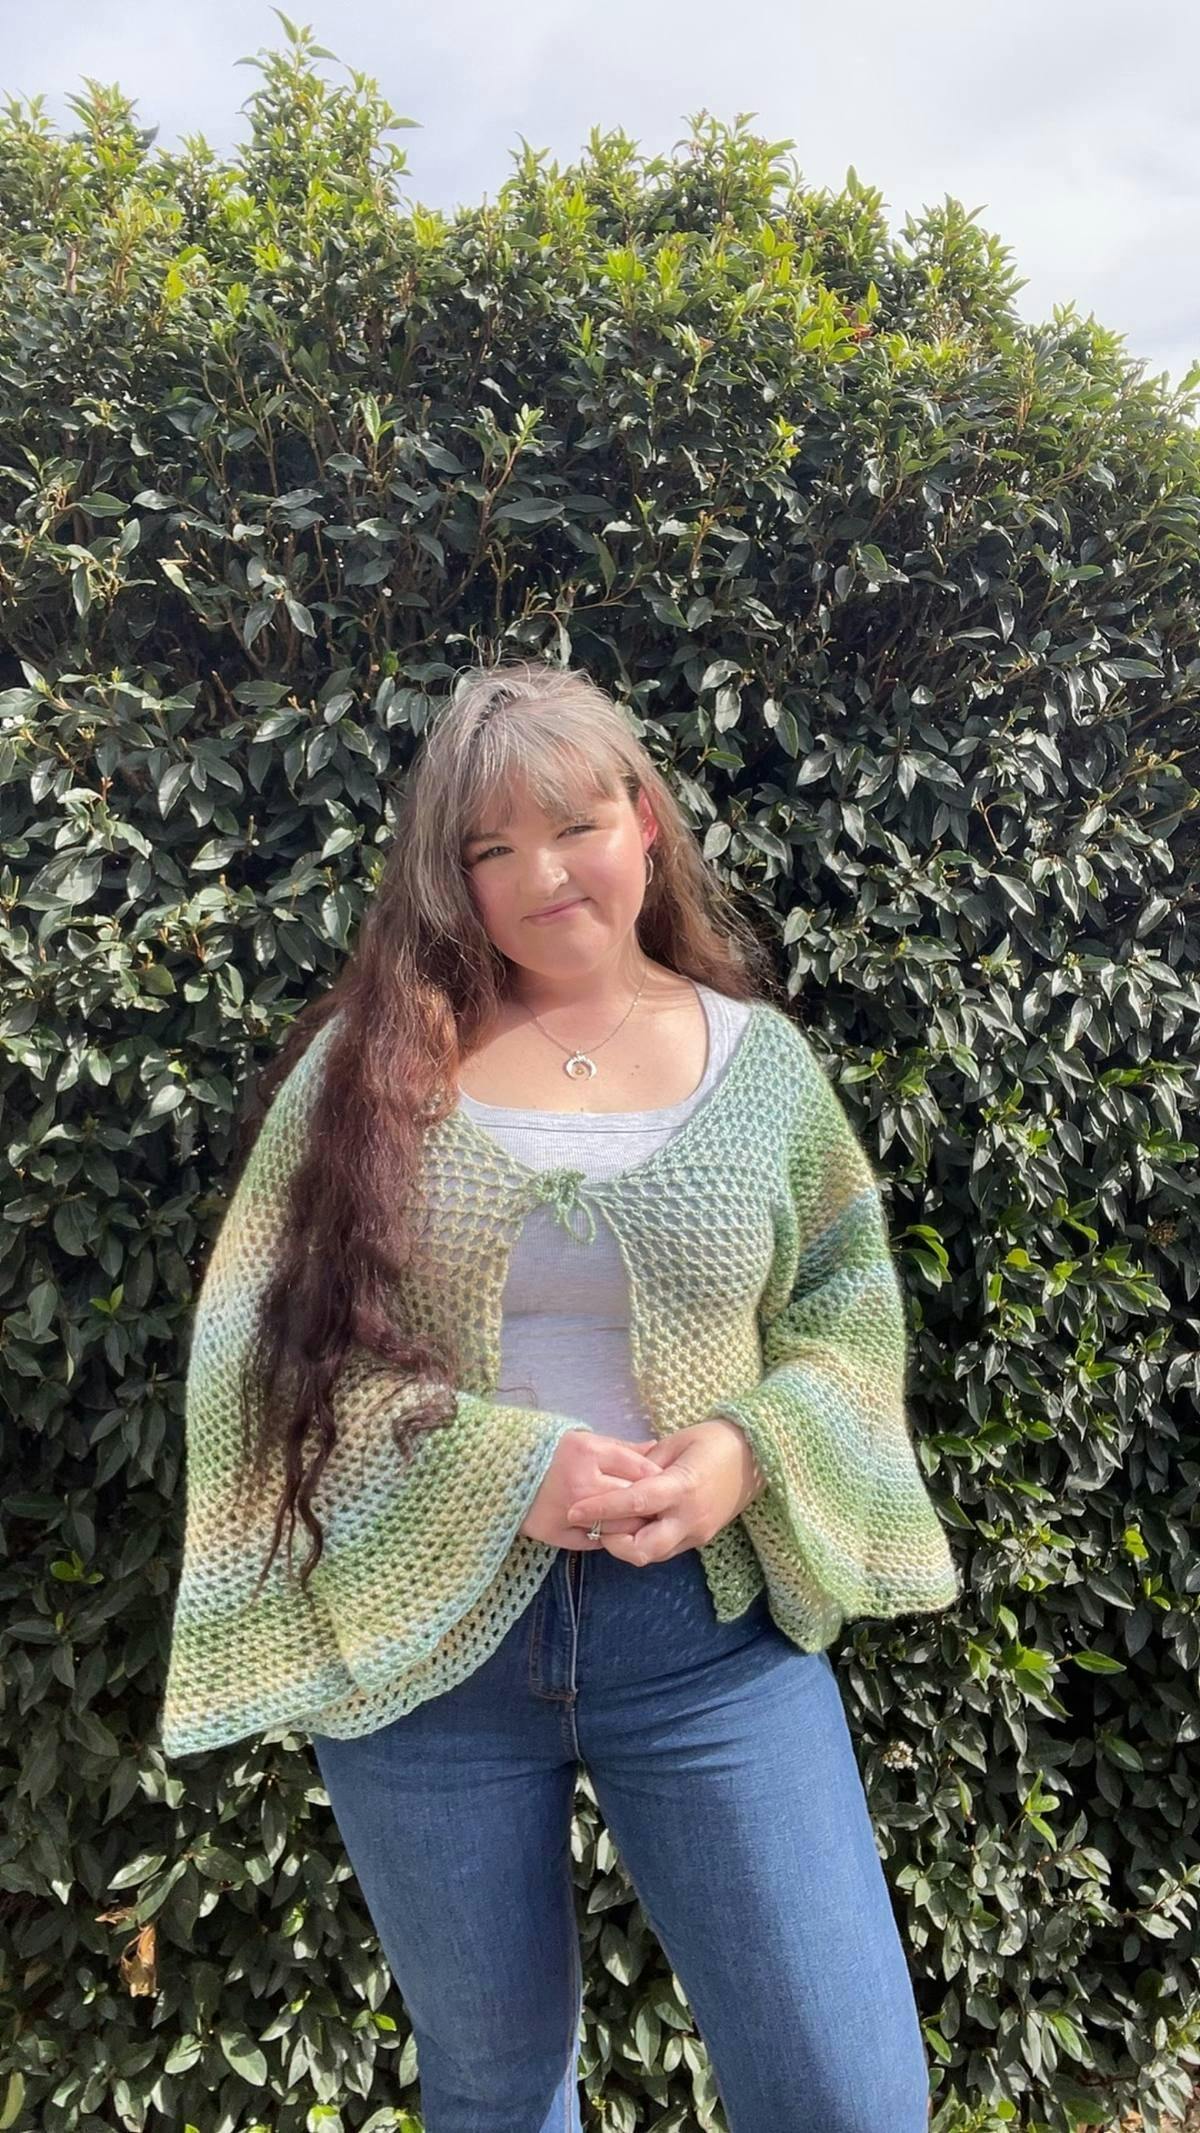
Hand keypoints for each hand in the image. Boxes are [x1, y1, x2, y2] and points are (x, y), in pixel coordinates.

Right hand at [519, 1430, 664, 1550]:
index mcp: (587, 1451)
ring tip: (634, 1520)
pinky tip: (609, 1530)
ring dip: (630, 1526)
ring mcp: (567, 1510)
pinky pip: (594, 1541)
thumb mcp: (585, 1440)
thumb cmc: (548, 1450)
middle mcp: (579, 1482)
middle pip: (634, 1501)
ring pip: (618, 1526)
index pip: (641, 1469)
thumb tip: (657, 1449)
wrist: (499, 1469)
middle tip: (656, 1507)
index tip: (664, 1482)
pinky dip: (606, 1537)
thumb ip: (621, 1448)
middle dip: (649, 1506)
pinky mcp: (554, 1532)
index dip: (658, 1478)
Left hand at [562, 1419, 764, 1566]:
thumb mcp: (676, 1441)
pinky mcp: (702, 1539)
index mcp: (682, 1486)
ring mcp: (698, 1532)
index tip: (573, 1510)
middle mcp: (689, 1517)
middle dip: (612, 1542)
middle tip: (594, 1525)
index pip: (634, 1504)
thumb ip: (644, 1464)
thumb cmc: (714, 1440)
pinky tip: (635, 1524)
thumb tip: (618, 1479)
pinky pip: (666, 1549)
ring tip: (611, 1524)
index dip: (601, 1509)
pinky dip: (646, 1541)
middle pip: (641, 1549)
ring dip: (628, 1545)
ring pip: (652, 1556)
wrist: (757, 1456)